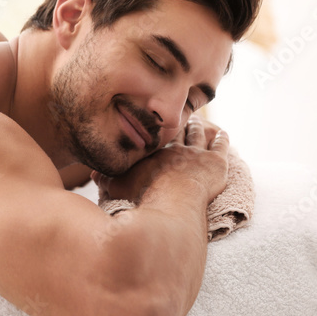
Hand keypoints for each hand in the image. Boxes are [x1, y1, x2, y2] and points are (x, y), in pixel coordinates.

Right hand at [91, 116, 229, 204]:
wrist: (173, 200)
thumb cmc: (145, 194)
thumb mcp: (119, 186)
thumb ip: (106, 179)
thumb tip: (92, 173)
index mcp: (156, 152)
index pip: (157, 137)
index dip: (157, 129)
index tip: (156, 121)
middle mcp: (176, 148)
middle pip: (179, 131)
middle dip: (179, 122)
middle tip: (180, 115)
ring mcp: (197, 154)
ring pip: (199, 135)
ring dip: (200, 128)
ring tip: (199, 122)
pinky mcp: (216, 162)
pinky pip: (221, 146)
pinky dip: (222, 139)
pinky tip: (223, 133)